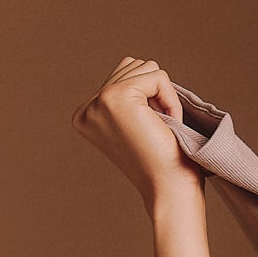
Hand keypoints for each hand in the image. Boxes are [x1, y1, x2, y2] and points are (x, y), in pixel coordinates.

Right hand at [71, 56, 198, 212]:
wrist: (169, 191)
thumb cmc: (163, 164)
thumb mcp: (136, 124)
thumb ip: (127, 95)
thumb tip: (137, 65)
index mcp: (86, 115)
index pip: (122, 75)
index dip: (147, 99)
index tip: (149, 133)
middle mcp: (87, 108)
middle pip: (132, 66)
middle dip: (155, 94)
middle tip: (159, 130)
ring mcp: (99, 101)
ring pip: (144, 67)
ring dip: (163, 96)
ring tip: (162, 128)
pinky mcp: (117, 97)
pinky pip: (157, 76)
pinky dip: (171, 99)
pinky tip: (168, 125)